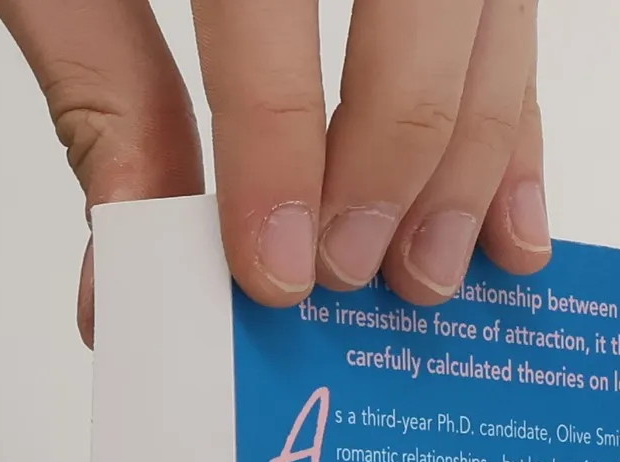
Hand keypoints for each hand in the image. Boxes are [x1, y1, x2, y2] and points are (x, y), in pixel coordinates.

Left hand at [0, 0, 549, 341]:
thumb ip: (106, 94)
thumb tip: (133, 276)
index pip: (268, 2)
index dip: (277, 148)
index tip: (276, 270)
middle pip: (424, 2)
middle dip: (397, 162)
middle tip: (350, 274)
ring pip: (493, 14)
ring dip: (473, 162)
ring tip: (425, 274)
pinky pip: (513, 17)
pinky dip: (513, 124)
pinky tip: (506, 224)